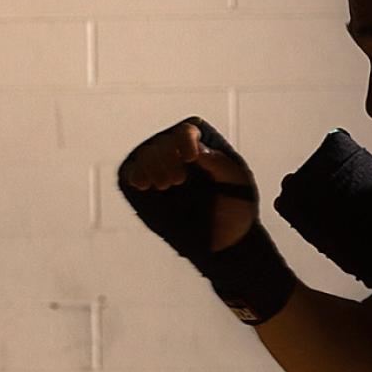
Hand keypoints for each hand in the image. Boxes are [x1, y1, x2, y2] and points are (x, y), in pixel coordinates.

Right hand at [118, 117, 254, 251]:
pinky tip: (142, 184)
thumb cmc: (237, 207)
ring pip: (146, 154)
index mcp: (204, 147)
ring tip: (163, 186)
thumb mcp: (239, 184)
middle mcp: (179, 154)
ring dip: (151, 166)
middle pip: (163, 142)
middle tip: (178, 180)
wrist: (225, 239)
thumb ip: (221, 165)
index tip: (190, 158)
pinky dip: (135, 174)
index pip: (187, 132)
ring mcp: (161, 169)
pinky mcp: (146, 187)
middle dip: (167, 158)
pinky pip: (132, 172)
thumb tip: (198, 149)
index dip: (185, 140)